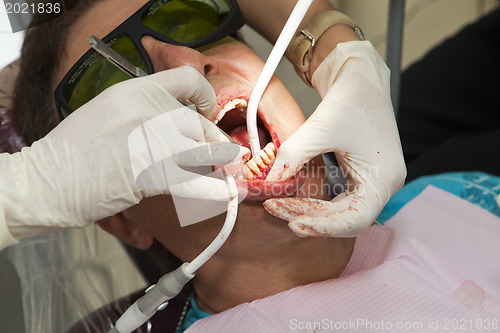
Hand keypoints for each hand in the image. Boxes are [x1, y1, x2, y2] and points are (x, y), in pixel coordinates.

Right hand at [0, 66, 247, 244]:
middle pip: (198, 124)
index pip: (185, 78)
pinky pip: (195, 182)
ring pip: (203, 152)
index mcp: (134, 91)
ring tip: (236, 173)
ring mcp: (150, 141)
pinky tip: (227, 195)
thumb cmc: (76, 152)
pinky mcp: (151, 173)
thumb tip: (180, 125)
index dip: (205, 93)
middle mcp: (146, 110)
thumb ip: (143, 113)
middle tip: (227, 157)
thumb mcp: (108, 113)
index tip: (208, 108)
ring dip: (223, 165)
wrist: (47, 181)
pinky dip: (214, 192)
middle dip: (214, 144)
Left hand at [264, 41, 405, 236]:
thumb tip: (268, 185)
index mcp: (385, 176)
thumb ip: (291, 158)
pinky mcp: (362, 176)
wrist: (360, 78)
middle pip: (346, 218)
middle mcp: (385, 184)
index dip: (323, 227)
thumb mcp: (318, 129)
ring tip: (279, 204)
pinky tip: (294, 197)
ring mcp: (374, 181)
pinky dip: (317, 201)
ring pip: (340, 211)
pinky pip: (339, 199)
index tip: (293, 223)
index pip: (356, 220)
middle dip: (309, 216)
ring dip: (310, 210)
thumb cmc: (349, 98)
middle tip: (275, 208)